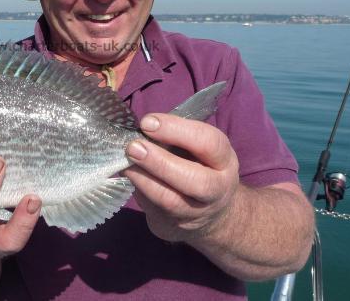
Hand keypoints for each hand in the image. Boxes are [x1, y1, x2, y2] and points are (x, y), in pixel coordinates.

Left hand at [124, 114, 239, 242]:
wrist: (211, 213)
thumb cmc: (197, 167)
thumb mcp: (196, 149)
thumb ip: (174, 139)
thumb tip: (140, 130)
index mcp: (223, 161)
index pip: (208, 143)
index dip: (176, 130)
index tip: (147, 122)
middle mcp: (217, 189)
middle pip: (195, 180)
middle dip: (160, 162)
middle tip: (133, 147)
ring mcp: (197, 213)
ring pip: (172, 201)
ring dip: (144, 180)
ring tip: (125, 164)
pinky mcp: (175, 228)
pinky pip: (153, 210)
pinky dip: (138, 191)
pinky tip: (127, 177)